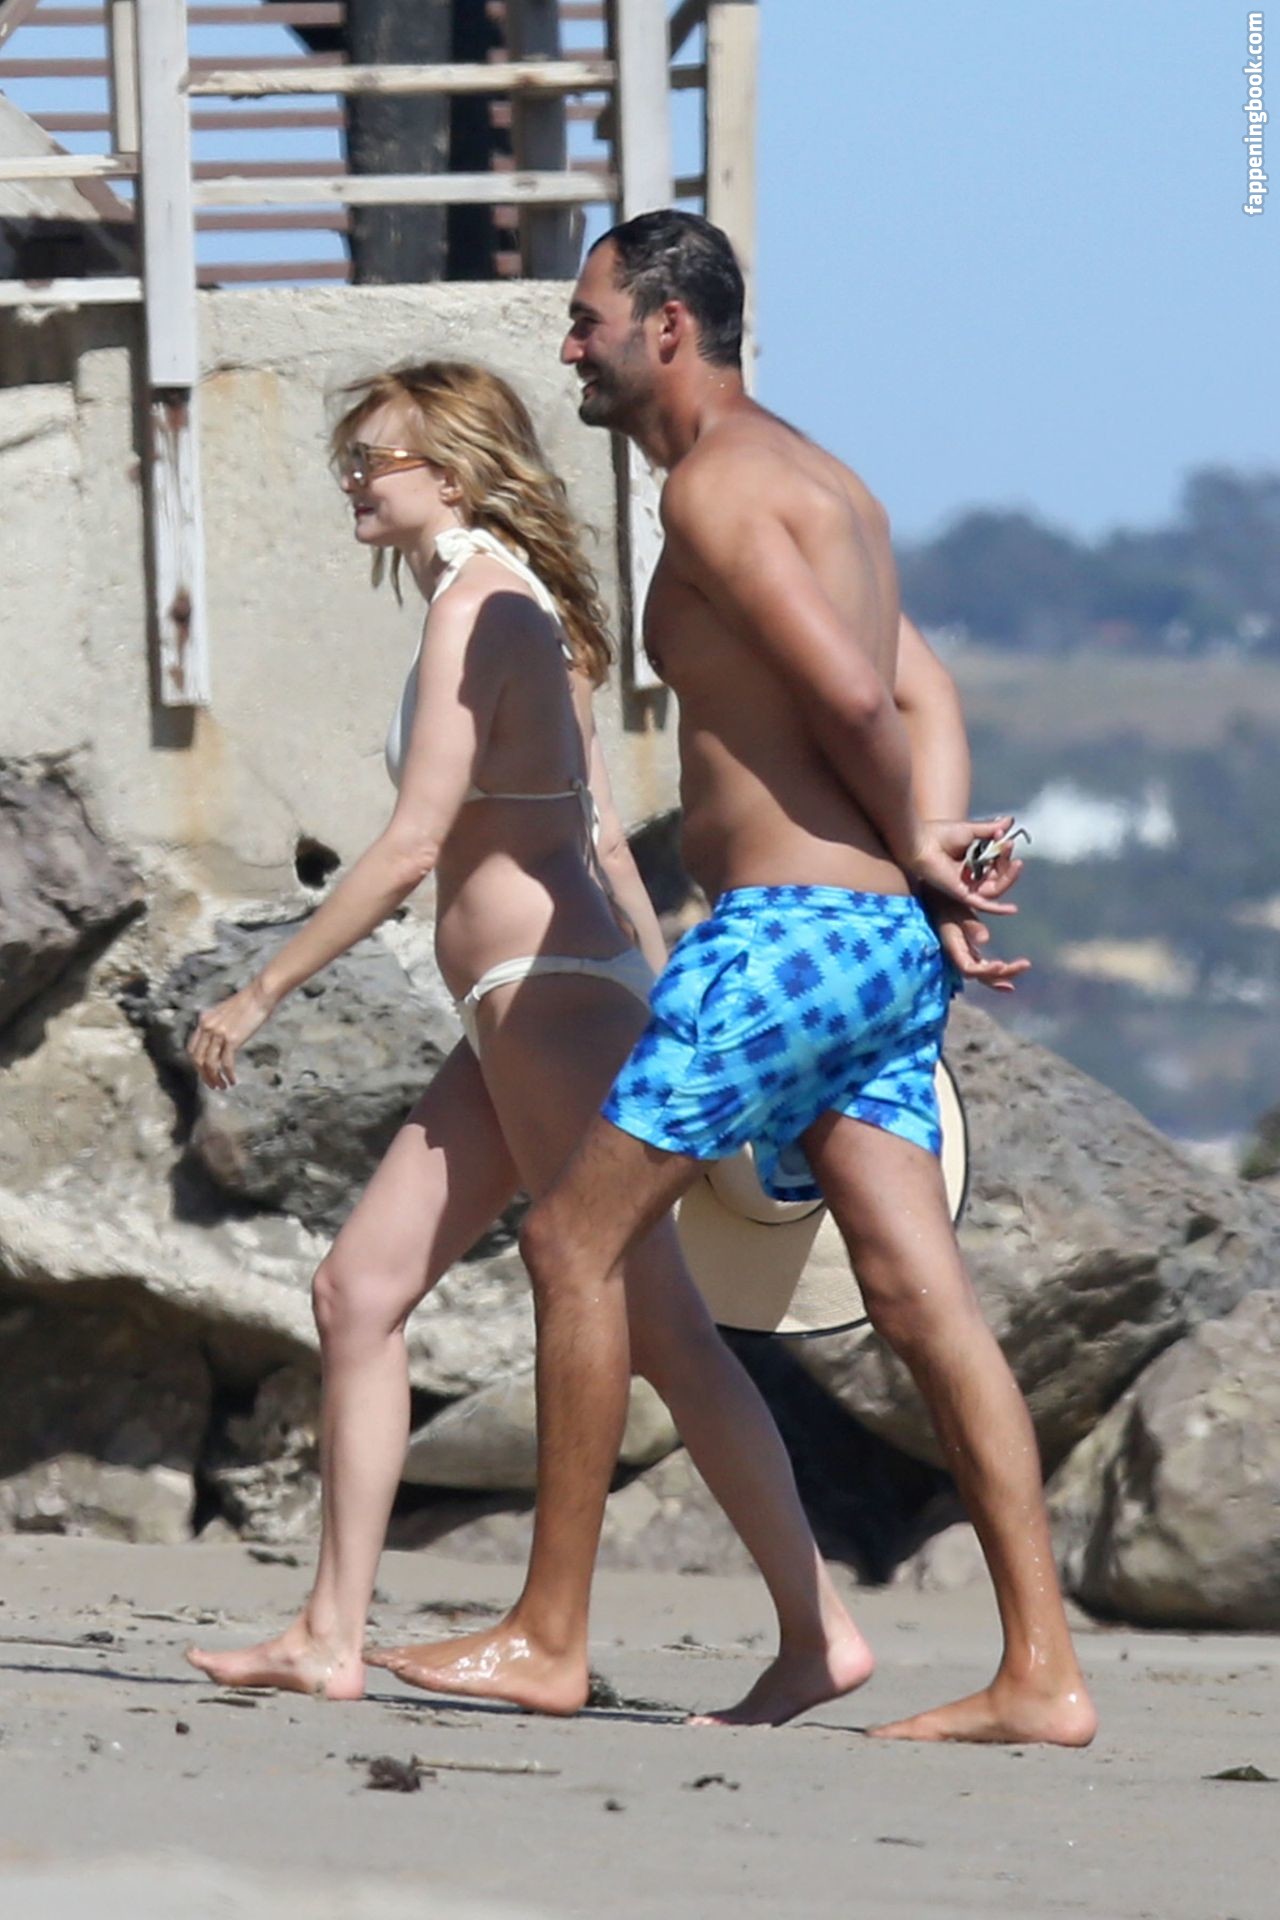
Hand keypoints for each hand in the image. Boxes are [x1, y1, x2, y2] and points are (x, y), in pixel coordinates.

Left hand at [187, 978, 276, 1089]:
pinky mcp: (231, 1039)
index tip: (205, 1073)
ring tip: (222, 1086)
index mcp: (204, 1021)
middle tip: (212, 1085)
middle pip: (198, 1059)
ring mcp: (218, 1033)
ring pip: (210, 1064)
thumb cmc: (248, 1002)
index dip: (197, 1065)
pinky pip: (225, 1063)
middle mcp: (207, 1027)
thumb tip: (218, 1042)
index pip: (192, 1048)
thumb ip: (217, 1026)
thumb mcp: (225, 1013)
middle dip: (204, 1076)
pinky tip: (233, 1080)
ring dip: (215, 1078)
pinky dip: (228, 1074)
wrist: (260, 994)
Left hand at [907, 815, 1021, 916]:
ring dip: (1009, 878)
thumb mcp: (970, 830)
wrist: (921, 842)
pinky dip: (998, 909)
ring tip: (1016, 863)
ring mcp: (967, 887)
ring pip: (995, 889)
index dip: (1004, 852)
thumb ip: (990, 829)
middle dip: (1008, 864)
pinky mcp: (961, 894)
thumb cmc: (939, 834)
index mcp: (972, 862)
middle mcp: (970, 876)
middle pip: (999, 878)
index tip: (1004, 837)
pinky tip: (1013, 910)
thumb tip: (1009, 821)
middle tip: (1009, 846)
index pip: (997, 863)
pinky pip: (983, 904)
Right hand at [926, 893, 1030, 993]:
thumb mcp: (957, 909)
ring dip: (1002, 974)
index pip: (969, 969)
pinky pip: (982, 965)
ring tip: (1023, 967)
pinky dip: (996, 969)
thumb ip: (970, 924)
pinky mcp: (968, 950)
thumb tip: (985, 940)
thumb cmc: (946, 901)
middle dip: (1001, 974)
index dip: (985, 971)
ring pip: (983, 972)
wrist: (936, 896)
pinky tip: (1007, 968)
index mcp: (954, 947)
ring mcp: (963, 954)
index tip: (1002, 965)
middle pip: (979, 975)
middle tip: (1025, 964)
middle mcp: (958, 955)